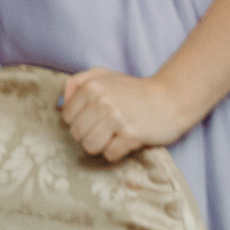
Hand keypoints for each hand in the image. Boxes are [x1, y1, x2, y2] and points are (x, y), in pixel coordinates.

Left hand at [58, 67, 196, 161]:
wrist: (170, 99)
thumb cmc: (133, 90)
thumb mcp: (103, 75)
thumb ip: (77, 83)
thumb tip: (59, 106)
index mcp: (91, 86)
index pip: (67, 118)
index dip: (80, 121)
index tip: (94, 119)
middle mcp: (101, 101)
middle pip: (77, 134)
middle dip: (90, 135)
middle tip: (106, 128)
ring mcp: (116, 118)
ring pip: (89, 146)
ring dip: (101, 145)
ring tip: (114, 136)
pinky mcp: (130, 134)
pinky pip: (109, 155)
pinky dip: (116, 152)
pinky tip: (126, 141)